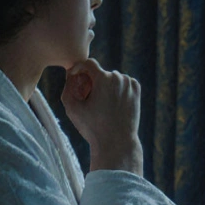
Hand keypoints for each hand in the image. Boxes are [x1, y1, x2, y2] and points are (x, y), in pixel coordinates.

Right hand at [61, 59, 143, 174]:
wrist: (117, 142)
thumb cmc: (92, 127)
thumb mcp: (72, 108)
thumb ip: (68, 87)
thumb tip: (71, 74)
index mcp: (104, 78)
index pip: (88, 63)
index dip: (79, 67)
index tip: (74, 76)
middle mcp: (118, 77)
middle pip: (100, 72)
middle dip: (92, 80)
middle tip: (86, 96)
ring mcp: (129, 83)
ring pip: (112, 78)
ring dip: (105, 85)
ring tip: (100, 103)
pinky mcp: (136, 90)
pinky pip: (122, 83)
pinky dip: (116, 89)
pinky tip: (112, 103)